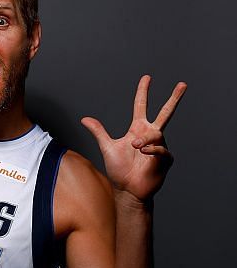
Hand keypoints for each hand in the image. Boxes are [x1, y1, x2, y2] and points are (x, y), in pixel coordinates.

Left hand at [81, 75, 186, 201]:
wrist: (127, 189)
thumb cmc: (118, 170)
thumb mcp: (107, 147)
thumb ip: (98, 132)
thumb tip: (85, 119)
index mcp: (137, 129)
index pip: (141, 105)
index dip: (143, 91)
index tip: (146, 78)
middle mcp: (150, 135)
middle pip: (165, 112)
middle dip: (174, 98)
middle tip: (182, 84)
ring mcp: (159, 146)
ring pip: (156, 134)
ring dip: (146, 140)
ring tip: (136, 148)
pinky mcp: (165, 159)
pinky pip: (161, 149)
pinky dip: (152, 149)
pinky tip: (143, 152)